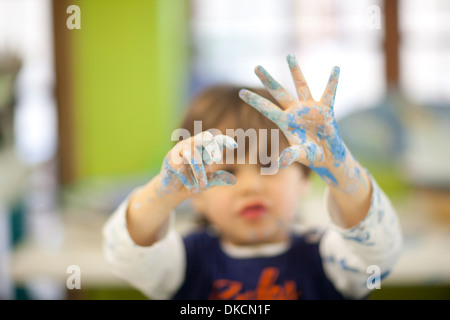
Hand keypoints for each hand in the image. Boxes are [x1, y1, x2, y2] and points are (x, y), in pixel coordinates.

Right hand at [158, 131, 237, 194]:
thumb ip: (218, 178)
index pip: (216, 140)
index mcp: (204, 148)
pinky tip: (192, 189)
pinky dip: (188, 179)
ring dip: (199, 171)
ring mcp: (180, 150)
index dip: (224, 141)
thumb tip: (233, 180)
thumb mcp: (207, 182)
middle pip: (204, 138)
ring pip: (192, 154)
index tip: (235, 145)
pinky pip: (180, 167)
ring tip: (203, 185)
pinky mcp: (170, 159)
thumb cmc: (193, 181)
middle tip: (216, 159)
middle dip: (211, 146)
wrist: (173, 191)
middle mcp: (193, 145)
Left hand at [239, 55, 362, 191]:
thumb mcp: (299, 155)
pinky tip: (335, 68)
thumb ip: (289, 157)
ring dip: (295, 71)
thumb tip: (279, 164)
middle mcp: (295, 111)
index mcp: (285, 122)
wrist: (326, 155)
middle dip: (267, 79)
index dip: (254, 101)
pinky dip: (332, 82)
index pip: (266, 109)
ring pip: (301, 86)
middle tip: (256, 66)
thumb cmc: (310, 155)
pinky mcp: (325, 109)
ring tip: (288, 55)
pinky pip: (329, 93)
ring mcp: (309, 108)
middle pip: (279, 92)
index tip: (240, 91)